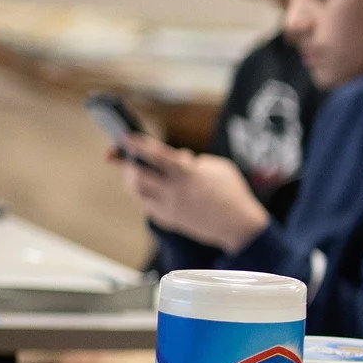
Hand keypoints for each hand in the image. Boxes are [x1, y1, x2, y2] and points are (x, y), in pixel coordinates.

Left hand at [117, 133, 268, 252]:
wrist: (238, 224)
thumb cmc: (232, 192)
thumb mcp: (219, 167)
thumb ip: (196, 161)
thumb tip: (179, 159)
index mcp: (187, 172)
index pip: (155, 154)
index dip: (137, 144)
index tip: (124, 137)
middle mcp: (174, 189)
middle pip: (136, 175)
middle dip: (127, 164)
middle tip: (128, 159)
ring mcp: (169, 206)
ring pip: (136, 191)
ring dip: (133, 179)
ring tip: (137, 174)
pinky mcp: (169, 219)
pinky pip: (147, 205)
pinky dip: (146, 195)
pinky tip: (153, 191)